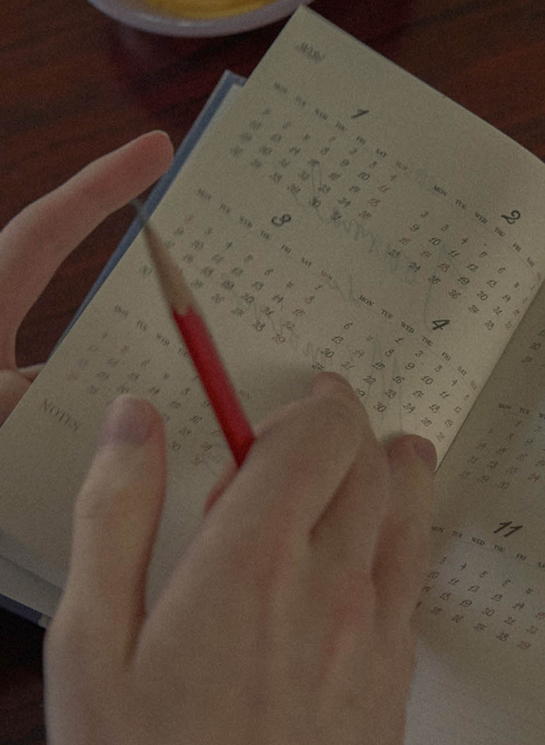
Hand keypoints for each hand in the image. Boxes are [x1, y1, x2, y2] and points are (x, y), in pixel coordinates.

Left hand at [0, 132, 173, 424]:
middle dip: (138, 317)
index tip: (153, 149)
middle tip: (199, 318)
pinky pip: (65, 423)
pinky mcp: (15, 427)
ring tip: (169, 420)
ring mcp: (10, 384)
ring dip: (116, 397)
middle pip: (81, 308)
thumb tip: (83, 404)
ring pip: (79, 378)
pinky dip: (91, 440)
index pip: (48, 229)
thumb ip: (10, 390)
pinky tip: (119, 468)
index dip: (100, 186)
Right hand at [45, 374, 435, 744]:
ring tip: (381, 465)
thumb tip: (134, 425)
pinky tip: (374, 564)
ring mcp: (376, 639)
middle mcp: (332, 588)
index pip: (318, 437)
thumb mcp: (90, 645)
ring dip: (399, 478)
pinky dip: (404, 548)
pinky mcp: (394, 688)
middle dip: (354, 432)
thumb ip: (116, 516)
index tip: (302, 396)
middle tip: (323, 435)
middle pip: (376, 467)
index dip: (316, 402)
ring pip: (414, 519)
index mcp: (252, 563)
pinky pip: (416, 587)